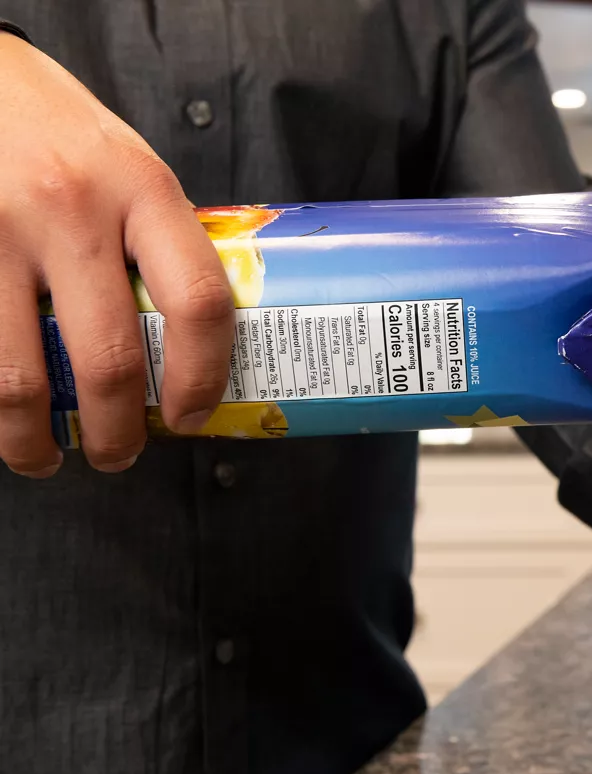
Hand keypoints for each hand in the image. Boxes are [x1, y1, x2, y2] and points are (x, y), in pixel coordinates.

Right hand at [0, 34, 232, 475]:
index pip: (198, 301)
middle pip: (107, 358)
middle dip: (118, 432)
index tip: (192, 414)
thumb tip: (200, 343)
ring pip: (17, 377)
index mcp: (142, 190)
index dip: (203, 377)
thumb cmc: (65, 132)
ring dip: (33, 438)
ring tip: (46, 455)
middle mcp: (70, 211)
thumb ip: (162, 245)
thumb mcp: (134, 170)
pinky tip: (0, 413)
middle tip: (120, 454)